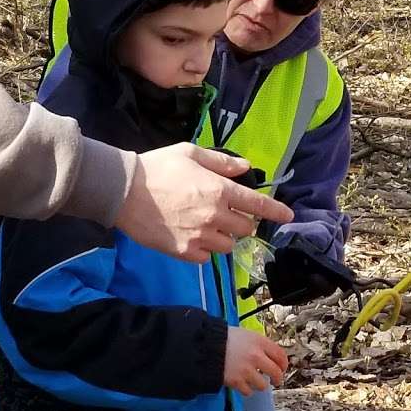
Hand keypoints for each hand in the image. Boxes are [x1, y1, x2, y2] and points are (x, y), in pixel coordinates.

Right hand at [115, 143, 293, 262]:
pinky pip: (206, 258)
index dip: (276, 210)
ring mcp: (200, 236)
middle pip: (245, 228)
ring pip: (228, 246)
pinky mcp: (183, 252)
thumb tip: (246, 168)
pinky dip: (204, 250)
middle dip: (241, 221)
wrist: (122, 191)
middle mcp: (215, 215)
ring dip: (223, 237)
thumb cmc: (157, 167)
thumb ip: (222, 162)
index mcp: (219, 190)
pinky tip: (192, 237)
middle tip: (224, 213)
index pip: (257, 204)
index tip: (288, 215)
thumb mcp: (191, 153)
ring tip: (206, 226)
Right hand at [223, 326, 288, 395]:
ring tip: (254, 381)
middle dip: (277, 378)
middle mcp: (256, 356)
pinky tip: (243, 384)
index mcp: (259, 342)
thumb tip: (269, 354)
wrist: (204, 346)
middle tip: (276, 380)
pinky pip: (248, 391)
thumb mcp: (245, 334)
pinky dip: (247, 390)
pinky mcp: (236, 381)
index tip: (282, 368)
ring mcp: (247, 370)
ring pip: (263, 385)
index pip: (280, 355)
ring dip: (260, 384)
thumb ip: (259, 344)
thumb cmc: (223, 338)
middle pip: (276, 372)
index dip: (284, 363)